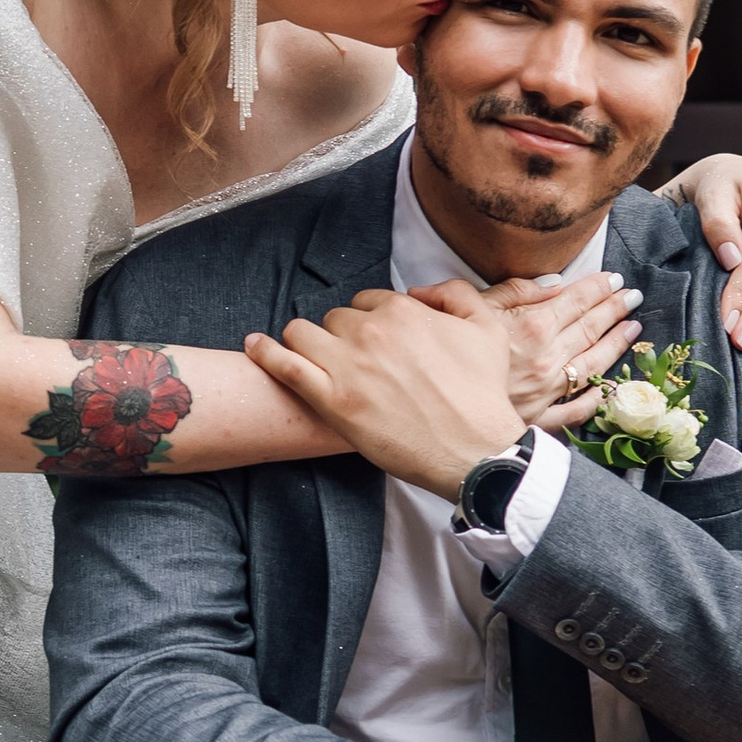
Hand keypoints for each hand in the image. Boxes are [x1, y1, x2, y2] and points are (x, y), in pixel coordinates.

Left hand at [246, 282, 521, 496]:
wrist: (476, 450)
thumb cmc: (482, 395)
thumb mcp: (487, 329)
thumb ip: (456, 294)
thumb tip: (419, 290)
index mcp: (404, 311)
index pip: (367, 301)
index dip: (369, 321)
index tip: (373, 343)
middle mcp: (371, 331)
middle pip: (336, 318)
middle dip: (341, 335)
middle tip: (354, 363)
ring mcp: (347, 365)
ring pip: (302, 333)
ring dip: (305, 342)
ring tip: (312, 360)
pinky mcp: (330, 400)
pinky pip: (283, 365)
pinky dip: (264, 352)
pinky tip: (254, 345)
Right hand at [448, 269, 642, 431]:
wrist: (444, 407)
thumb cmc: (452, 354)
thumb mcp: (475, 307)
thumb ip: (515, 291)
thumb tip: (554, 284)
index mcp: (533, 327)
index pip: (576, 301)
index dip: (598, 288)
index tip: (616, 280)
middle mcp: (549, 358)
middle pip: (590, 329)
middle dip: (614, 310)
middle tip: (633, 297)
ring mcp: (548, 391)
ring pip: (593, 364)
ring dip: (615, 344)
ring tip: (633, 329)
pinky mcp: (540, 418)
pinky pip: (576, 409)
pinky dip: (595, 399)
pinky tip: (609, 387)